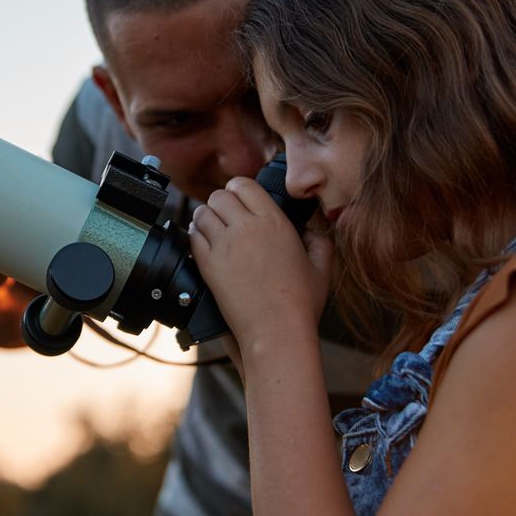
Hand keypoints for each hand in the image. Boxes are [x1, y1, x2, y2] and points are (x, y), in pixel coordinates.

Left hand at [188, 176, 333, 354]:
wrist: (277, 331)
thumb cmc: (300, 304)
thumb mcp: (322, 268)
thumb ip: (319, 242)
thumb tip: (311, 231)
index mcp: (274, 221)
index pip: (244, 185)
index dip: (239, 189)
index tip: (240, 199)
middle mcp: (247, 227)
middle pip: (219, 195)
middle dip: (221, 202)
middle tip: (226, 215)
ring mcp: (225, 245)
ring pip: (202, 212)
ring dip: (206, 216)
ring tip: (212, 226)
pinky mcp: (209, 265)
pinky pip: (193, 236)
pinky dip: (196, 235)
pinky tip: (204, 243)